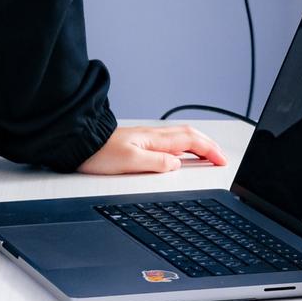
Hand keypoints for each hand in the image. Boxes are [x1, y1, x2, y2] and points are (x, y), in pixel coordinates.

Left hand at [76, 124, 227, 174]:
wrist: (79, 142)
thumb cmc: (99, 152)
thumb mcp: (129, 162)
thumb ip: (155, 162)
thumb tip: (177, 165)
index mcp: (154, 139)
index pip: (190, 142)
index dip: (209, 151)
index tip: (221, 160)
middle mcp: (153, 136)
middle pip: (189, 136)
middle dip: (209, 146)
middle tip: (221, 158)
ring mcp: (147, 138)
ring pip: (181, 137)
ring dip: (199, 144)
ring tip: (209, 155)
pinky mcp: (140, 142)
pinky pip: (171, 141)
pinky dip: (185, 146)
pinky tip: (182, 154)